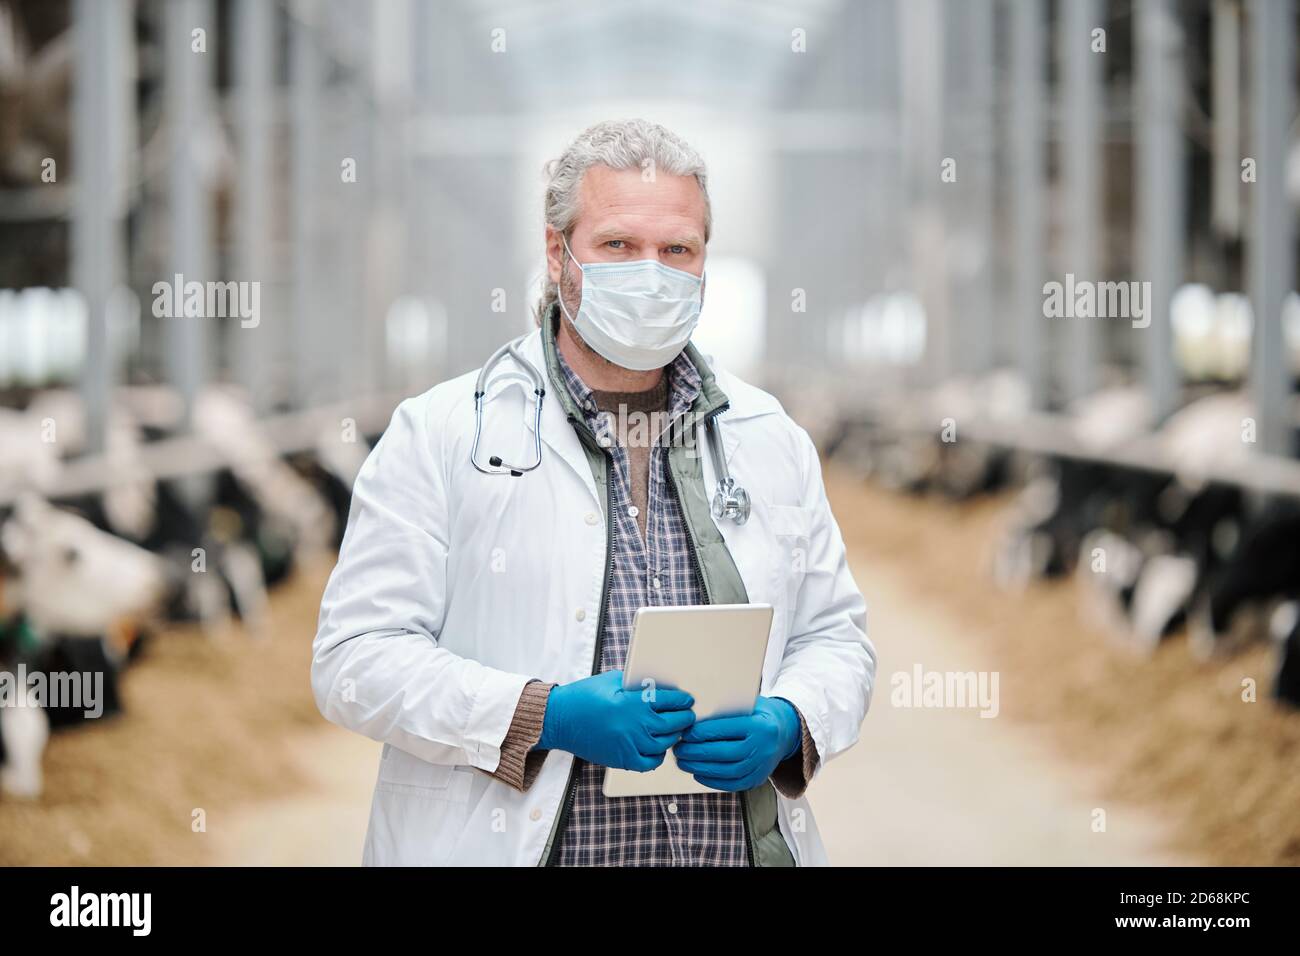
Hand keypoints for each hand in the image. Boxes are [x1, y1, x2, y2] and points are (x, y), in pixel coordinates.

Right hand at [538, 670, 694, 771]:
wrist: (560, 719)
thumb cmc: (583, 697)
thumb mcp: (611, 680)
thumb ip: (635, 683)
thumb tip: (654, 684)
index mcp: (635, 702)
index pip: (671, 701)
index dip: (683, 700)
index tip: (687, 700)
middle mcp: (637, 725)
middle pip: (674, 724)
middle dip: (684, 718)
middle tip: (687, 715)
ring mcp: (631, 744)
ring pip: (666, 743)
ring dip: (673, 736)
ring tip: (674, 730)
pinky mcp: (623, 759)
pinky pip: (651, 762)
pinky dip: (658, 756)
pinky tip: (657, 748)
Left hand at [672, 696, 800, 791]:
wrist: (786, 732)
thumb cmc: (759, 714)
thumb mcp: (748, 705)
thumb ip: (726, 711)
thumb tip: (693, 718)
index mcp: (760, 726)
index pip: (726, 730)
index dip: (702, 733)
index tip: (684, 732)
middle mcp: (763, 748)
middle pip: (725, 753)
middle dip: (697, 752)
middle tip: (678, 749)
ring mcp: (762, 766)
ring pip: (727, 771)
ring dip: (701, 768)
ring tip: (683, 762)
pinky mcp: (758, 779)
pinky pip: (733, 784)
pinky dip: (713, 781)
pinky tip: (698, 773)